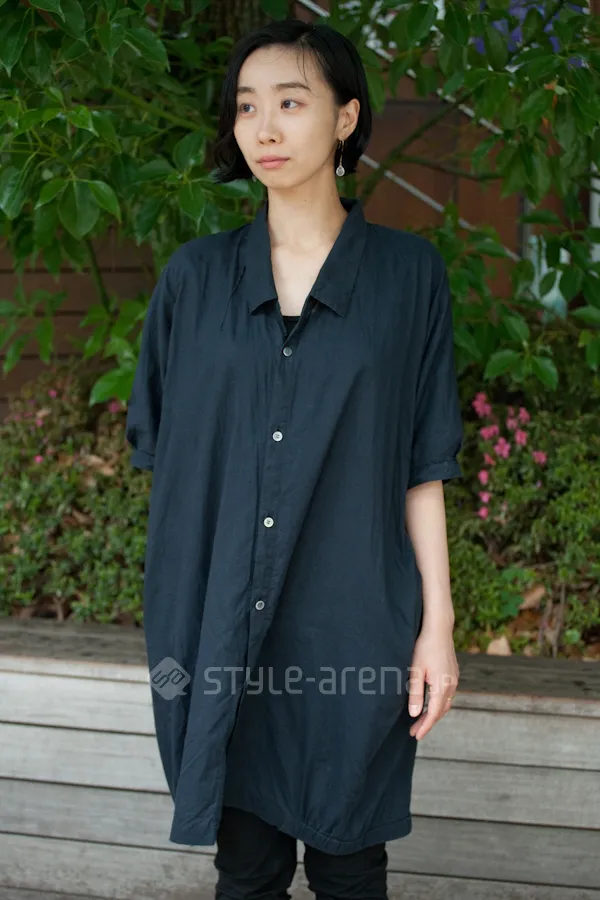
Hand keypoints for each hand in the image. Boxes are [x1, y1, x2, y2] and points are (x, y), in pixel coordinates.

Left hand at [407, 623, 458, 739]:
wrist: (439, 628)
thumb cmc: (424, 646)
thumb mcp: (416, 670)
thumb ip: (416, 693)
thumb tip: (415, 714)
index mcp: (442, 685)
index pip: (434, 713)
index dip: (425, 726)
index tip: (416, 736)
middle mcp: (452, 685)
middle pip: (441, 711)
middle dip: (428, 722)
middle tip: (414, 731)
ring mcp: (454, 678)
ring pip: (445, 703)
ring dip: (434, 713)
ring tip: (420, 720)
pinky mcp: (453, 673)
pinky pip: (447, 694)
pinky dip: (439, 703)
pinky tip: (430, 703)